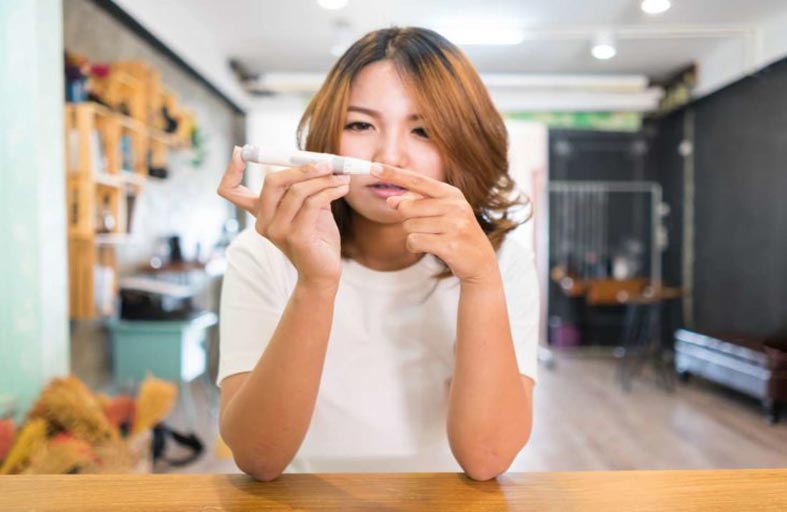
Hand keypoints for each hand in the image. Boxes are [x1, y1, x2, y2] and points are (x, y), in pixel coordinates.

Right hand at [218, 146, 349, 287]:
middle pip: (271, 182)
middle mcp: (263, 222)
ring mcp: (277, 231)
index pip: (230, 191)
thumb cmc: (316, 238)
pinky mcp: (296, 237)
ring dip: (324, 180)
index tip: (240, 152)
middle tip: (327, 163)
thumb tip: (319, 160)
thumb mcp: (309, 207)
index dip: (230, 170)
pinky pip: (312, 204)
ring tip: (342, 178)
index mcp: (260, 212)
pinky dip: (330, 191)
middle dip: (301, 168)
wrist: (323, 273)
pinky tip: (342, 189)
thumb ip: (307, 185)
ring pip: (297, 191)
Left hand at [371, 164, 498, 284]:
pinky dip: (415, 246)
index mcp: (451, 193)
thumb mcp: (440, 213)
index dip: (395, 174)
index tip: (374, 167)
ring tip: (432, 239)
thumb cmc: (455, 234)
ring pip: (409, 227)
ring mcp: (454, 225)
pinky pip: (414, 241)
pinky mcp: (450, 244)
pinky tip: (430, 248)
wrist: (479, 261)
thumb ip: (416, 204)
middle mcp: (454, 205)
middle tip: (425, 228)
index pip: (417, 180)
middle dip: (407, 220)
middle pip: (407, 207)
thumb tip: (391, 201)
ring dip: (413, 235)